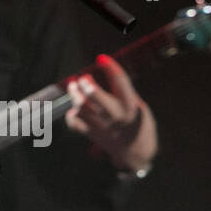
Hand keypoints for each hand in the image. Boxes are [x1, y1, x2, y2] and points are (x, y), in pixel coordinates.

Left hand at [64, 54, 158, 173]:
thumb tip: (109, 71)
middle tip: (83, 79)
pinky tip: (73, 109)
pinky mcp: (93, 134)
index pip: (121, 83)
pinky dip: (71, 115)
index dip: (111, 68)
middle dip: (87, 85)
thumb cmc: (139, 125)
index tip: (102, 58)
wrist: (137, 153)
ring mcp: (103, 126)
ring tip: (73, 87)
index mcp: (131, 106)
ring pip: (82, 108)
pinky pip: (76, 124)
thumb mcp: (140, 107)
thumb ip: (125, 92)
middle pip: (96, 97)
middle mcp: (116, 116)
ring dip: (75, 96)